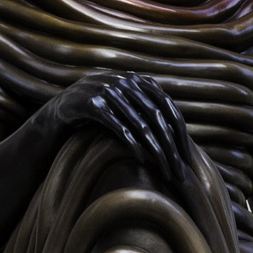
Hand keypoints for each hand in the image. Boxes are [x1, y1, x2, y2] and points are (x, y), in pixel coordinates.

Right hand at [48, 71, 190, 191]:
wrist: (64, 105)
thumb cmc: (101, 108)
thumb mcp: (125, 101)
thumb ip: (147, 105)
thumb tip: (176, 127)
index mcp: (138, 81)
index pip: (168, 108)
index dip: (180, 134)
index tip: (187, 159)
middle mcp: (126, 83)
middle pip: (158, 118)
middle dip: (171, 147)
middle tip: (179, 171)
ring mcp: (109, 91)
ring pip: (141, 125)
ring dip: (156, 151)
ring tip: (165, 171)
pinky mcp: (93, 104)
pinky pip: (118, 127)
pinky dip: (132, 144)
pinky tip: (142, 160)